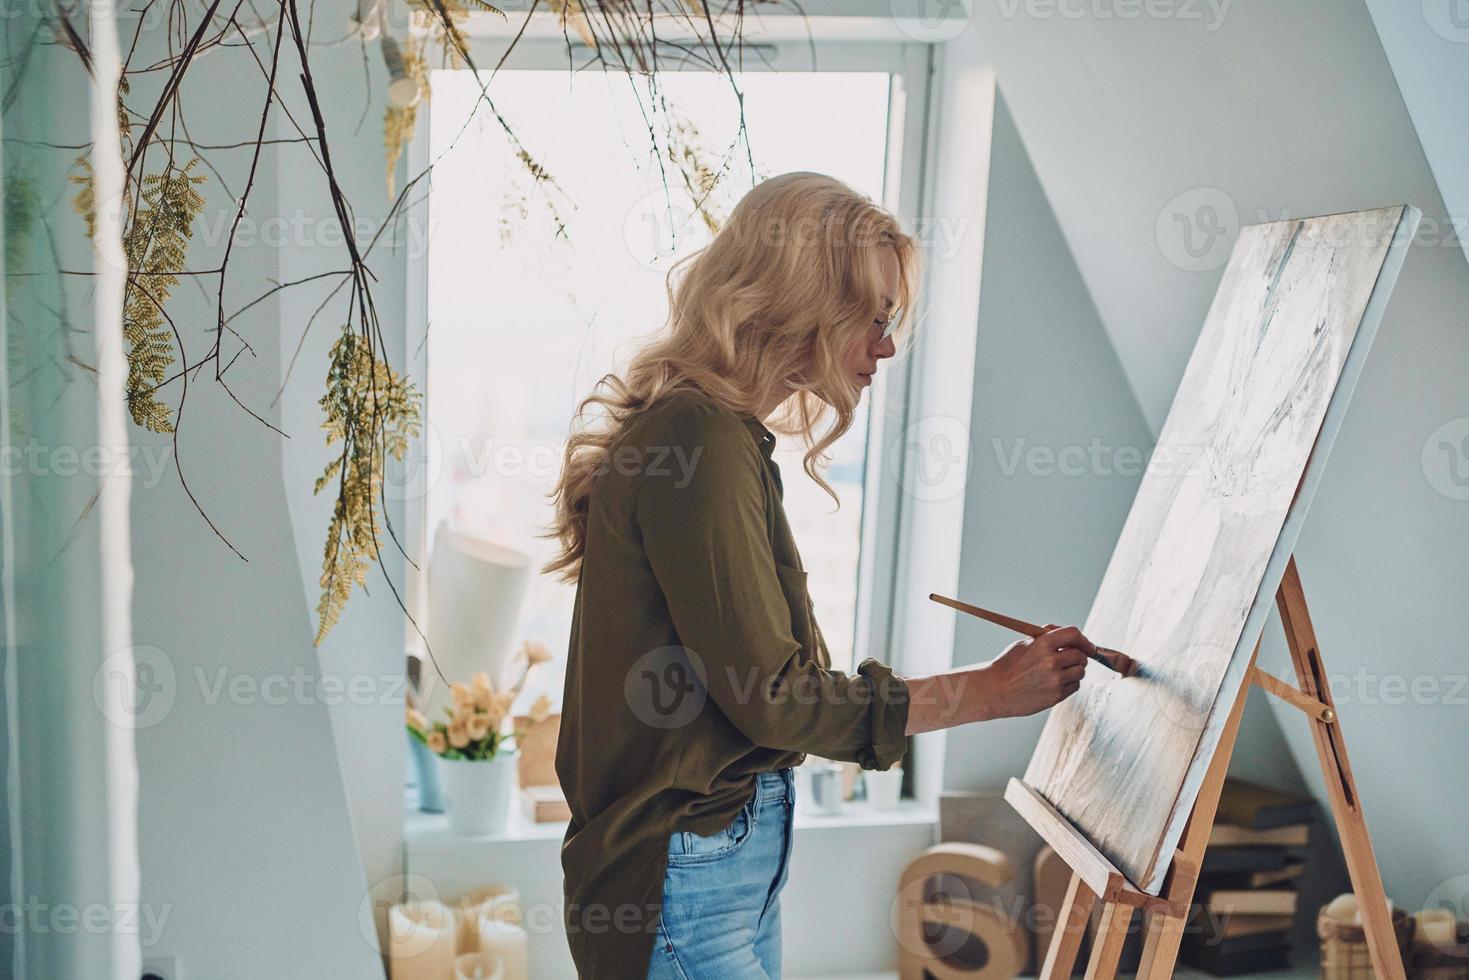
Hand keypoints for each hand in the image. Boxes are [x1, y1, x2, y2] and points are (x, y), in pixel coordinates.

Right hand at [981, 624, 1095, 718]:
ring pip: (1080, 671)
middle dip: (1079, 656)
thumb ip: (1046, 638)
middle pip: (1081, 655)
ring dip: (1075, 670)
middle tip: (1071, 659)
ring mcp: (1055, 680)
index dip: (1084, 639)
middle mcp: (1051, 661)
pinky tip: (1055, 683)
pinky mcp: (1056, 696)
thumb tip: (1067, 635)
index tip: (1087, 645)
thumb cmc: (1008, 666)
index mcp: (1042, 644)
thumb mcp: (1024, 644)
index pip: (1074, 634)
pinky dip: (1069, 683)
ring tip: (1060, 672)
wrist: (995, 690)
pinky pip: (1075, 686)